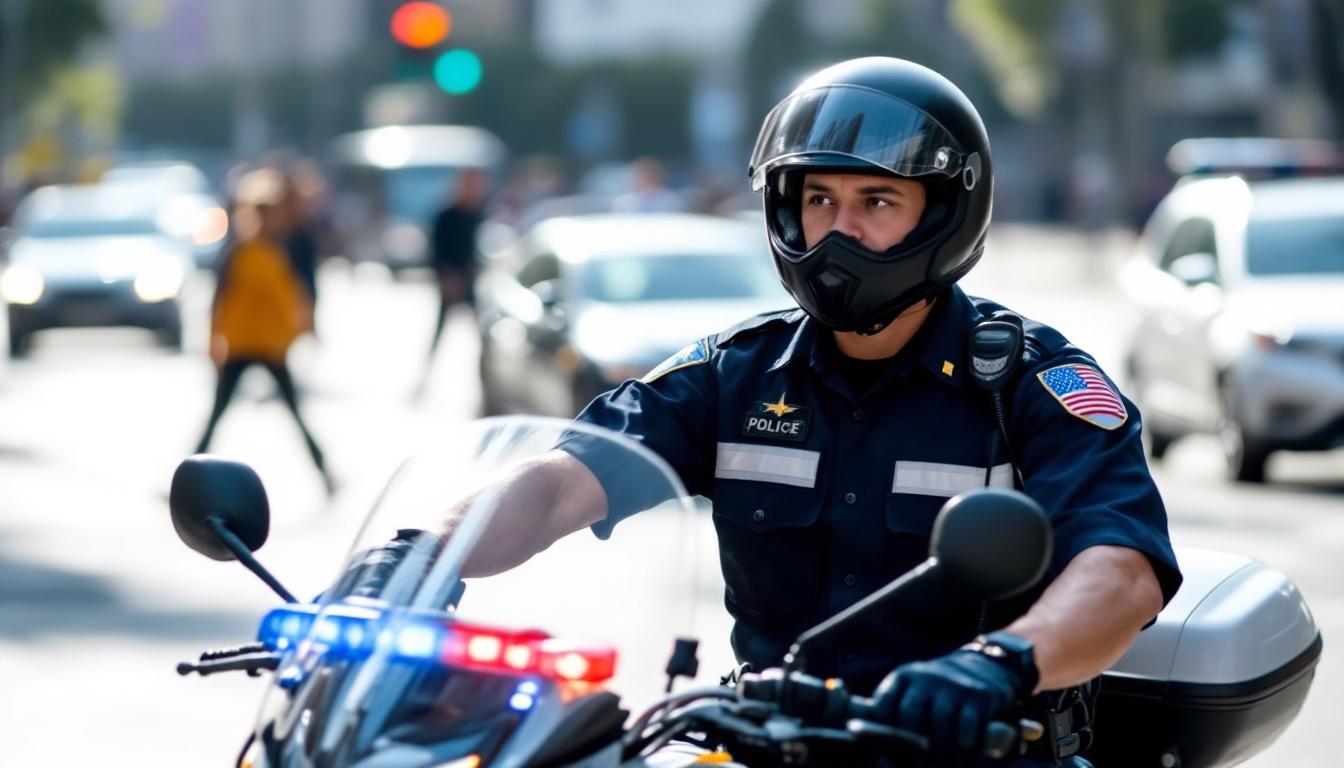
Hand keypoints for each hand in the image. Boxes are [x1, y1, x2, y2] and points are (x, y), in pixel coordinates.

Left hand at [872, 633, 1037, 765]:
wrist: (983, 667)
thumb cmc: (939, 693)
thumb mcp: (916, 691)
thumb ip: (898, 715)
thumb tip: (883, 752)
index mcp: (903, 677)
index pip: (882, 705)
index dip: (881, 733)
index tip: (889, 752)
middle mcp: (925, 677)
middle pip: (909, 716)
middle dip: (910, 747)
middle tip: (916, 764)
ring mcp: (952, 685)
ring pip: (939, 726)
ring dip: (938, 754)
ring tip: (940, 764)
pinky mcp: (978, 696)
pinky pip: (966, 732)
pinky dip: (962, 752)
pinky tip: (960, 760)